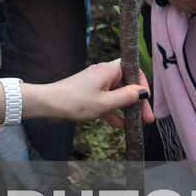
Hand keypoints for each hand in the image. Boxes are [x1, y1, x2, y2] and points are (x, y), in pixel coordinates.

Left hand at [28, 59, 153, 125]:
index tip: (146, 100)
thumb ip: (126, 97)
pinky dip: (113, 111)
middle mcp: (103, 73)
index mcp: (109, 70)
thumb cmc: (76, 102)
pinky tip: (120, 126)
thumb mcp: (106, 103)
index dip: (142, 84)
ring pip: (117, 94)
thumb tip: (143, 92)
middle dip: (138, 101)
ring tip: (138, 125)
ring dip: (127, 108)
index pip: (134, 70)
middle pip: (127, 84)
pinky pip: (106, 100)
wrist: (48, 104)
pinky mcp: (89, 92)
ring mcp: (95, 83)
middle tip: (147, 119)